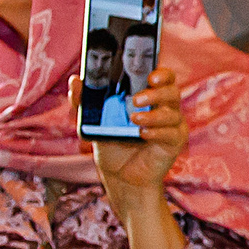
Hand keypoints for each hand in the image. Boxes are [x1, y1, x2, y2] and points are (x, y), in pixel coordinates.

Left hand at [75, 67, 186, 195]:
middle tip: (136, 99)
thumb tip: (74, 80)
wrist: (119, 175)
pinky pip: (172, 133)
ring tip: (134, 119)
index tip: (151, 75)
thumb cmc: (111, 143)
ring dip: (154, 115)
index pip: (163, 77)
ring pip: (172, 112)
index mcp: (149, 95)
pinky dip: (157, 132)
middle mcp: (163, 106)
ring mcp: (171, 124)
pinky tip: (143, 134)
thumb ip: (84, 100)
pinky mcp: (173, 142)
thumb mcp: (93, 121)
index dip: (161, 73)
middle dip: (156, 93)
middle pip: (172, 91)